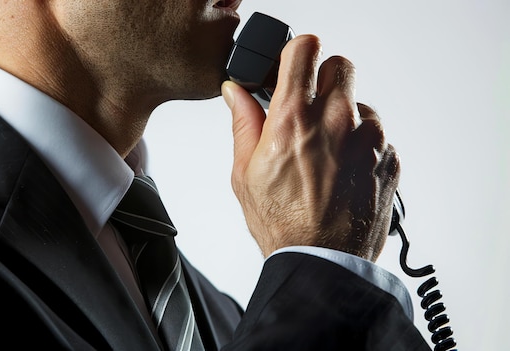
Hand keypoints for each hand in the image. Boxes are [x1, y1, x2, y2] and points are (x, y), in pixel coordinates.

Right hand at [222, 35, 399, 260]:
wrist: (323, 262)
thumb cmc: (283, 223)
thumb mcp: (245, 173)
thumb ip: (243, 123)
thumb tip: (236, 93)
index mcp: (294, 119)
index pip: (305, 49)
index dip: (296, 52)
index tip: (293, 65)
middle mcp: (337, 121)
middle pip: (340, 65)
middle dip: (323, 79)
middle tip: (309, 108)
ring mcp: (369, 139)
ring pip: (360, 102)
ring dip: (344, 116)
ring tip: (327, 151)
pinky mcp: (389, 158)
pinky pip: (377, 134)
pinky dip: (362, 144)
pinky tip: (344, 171)